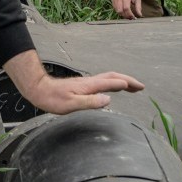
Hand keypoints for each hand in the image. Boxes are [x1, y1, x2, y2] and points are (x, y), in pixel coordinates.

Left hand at [3, 51, 144, 114]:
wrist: (39, 90)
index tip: (139, 87)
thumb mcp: (71, 104)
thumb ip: (90, 102)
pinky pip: (103, 81)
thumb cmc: (53, 99)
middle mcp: (90, 82)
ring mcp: (87, 83)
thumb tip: (108, 99)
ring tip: (132, 87)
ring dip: (122, 81)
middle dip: (129, 81)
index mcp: (89, 86)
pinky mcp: (83, 86)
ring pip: (108, 78)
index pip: (112, 82)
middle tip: (141, 87)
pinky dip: (113, 83)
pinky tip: (113, 88)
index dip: (126, 84)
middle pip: (113, 77)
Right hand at [112, 0, 143, 18]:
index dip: (130, 14)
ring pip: (117, 10)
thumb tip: (139, 15)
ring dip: (122, 14)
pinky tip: (124, 10)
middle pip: (120, 11)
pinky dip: (119, 11)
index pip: (126, 8)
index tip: (134, 18)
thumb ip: (138, 7)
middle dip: (126, 16)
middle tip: (131, 17)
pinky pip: (115, 8)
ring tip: (128, 14)